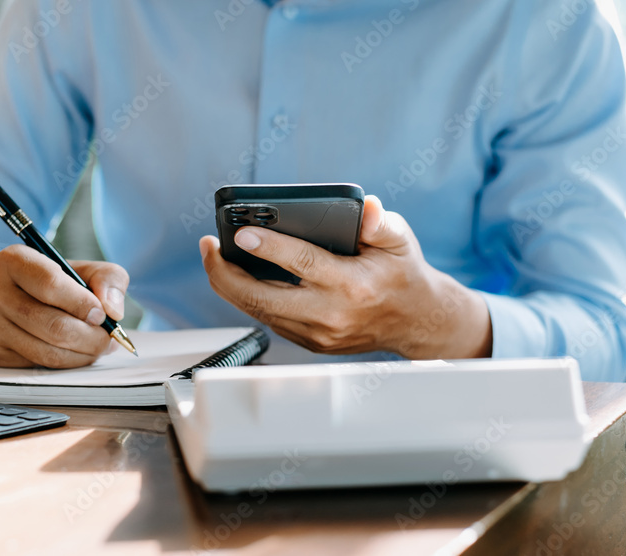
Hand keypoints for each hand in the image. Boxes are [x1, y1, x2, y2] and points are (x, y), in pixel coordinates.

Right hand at [0, 245, 127, 367]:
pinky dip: (67, 363)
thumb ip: (105, 278)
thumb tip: (113, 309)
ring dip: (83, 354)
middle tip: (108, 339)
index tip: (102, 314)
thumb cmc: (42, 282)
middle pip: (53, 326)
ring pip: (48, 352)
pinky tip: (76, 353)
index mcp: (13, 261)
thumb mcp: (75, 267)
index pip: (51, 285)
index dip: (83, 304)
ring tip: (98, 347)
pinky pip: (39, 365)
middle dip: (91, 338)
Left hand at [199, 195, 491, 359]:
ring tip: (213, 256)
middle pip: (264, 298)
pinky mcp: (310, 342)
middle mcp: (332, 314)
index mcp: (354, 285)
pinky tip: (235, 275)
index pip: (303, 264)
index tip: (240, 233)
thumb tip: (366, 208)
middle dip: (226, 273)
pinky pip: (269, 318)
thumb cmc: (402, 273)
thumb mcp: (399, 239)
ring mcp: (319, 334)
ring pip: (259, 312)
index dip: (268, 247)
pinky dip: (248, 297)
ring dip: (229, 285)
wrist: (416, 321)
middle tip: (208, 246)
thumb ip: (380, 222)